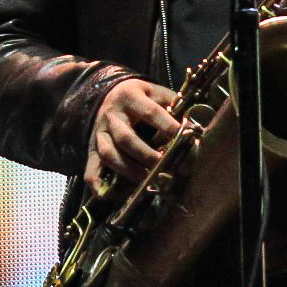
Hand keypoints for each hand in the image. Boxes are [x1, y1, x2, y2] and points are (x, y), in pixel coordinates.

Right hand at [84, 77, 181, 191]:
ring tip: (147, 181)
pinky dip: (99, 185)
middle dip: (146, 155)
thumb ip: (173, 104)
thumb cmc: (139, 97)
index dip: (167, 126)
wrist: (107, 95)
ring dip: (128, 171)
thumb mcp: (155, 92)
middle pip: (126, 138)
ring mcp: (99, 134)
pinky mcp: (92, 150)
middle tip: (164, 166)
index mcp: (130, 97)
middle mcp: (112, 116)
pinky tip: (115, 195)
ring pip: (108, 155)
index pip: (150, 113)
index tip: (184, 138)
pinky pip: (90, 171)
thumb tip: (195, 123)